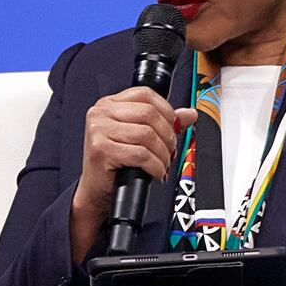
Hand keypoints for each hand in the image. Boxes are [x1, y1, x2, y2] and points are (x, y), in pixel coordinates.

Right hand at [69, 87, 197, 262]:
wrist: (96, 191)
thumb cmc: (116, 164)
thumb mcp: (139, 138)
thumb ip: (163, 122)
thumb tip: (189, 114)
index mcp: (109, 104)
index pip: (145, 94)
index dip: (166, 111)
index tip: (174, 128)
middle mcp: (100, 113)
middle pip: (149, 114)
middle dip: (167, 135)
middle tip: (169, 151)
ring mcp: (98, 130)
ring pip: (147, 134)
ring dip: (162, 154)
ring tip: (162, 164)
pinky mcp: (101, 150)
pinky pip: (141, 154)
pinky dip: (155, 166)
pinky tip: (155, 173)